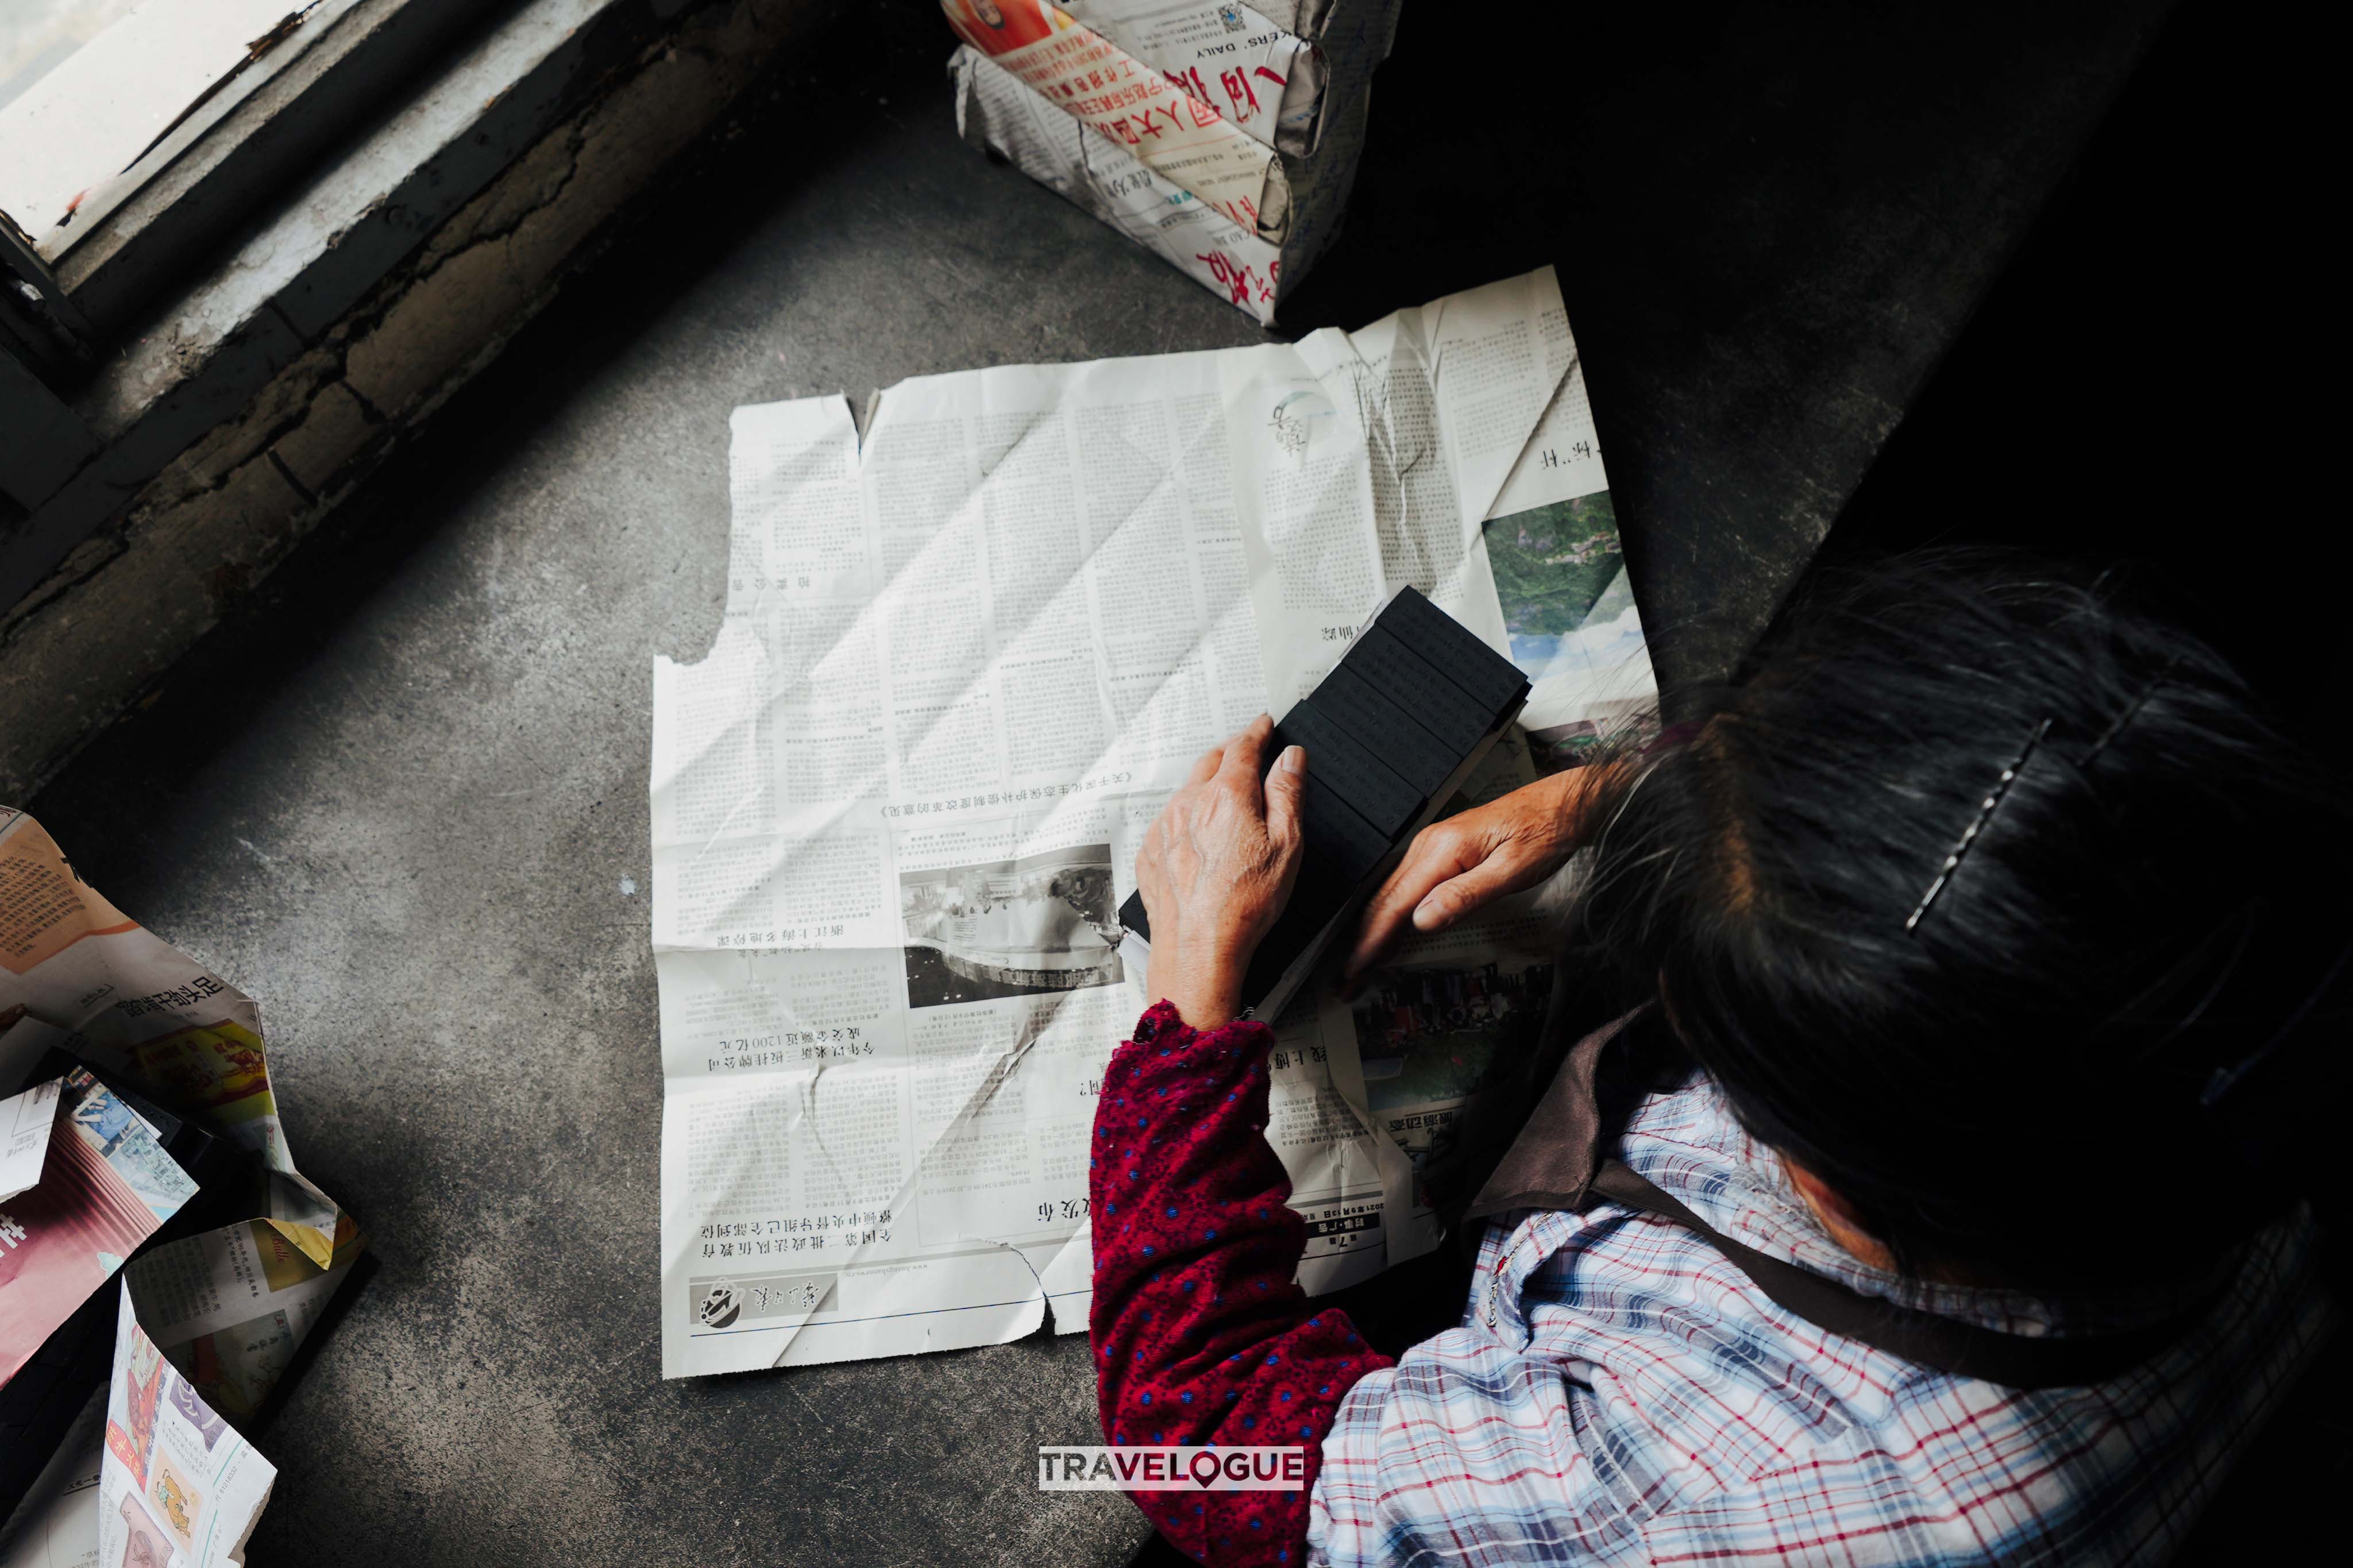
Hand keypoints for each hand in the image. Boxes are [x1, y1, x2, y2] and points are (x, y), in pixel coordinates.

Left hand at [1135, 716, 1304, 1027]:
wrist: (1199, 948)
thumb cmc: (1244, 904)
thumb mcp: (1287, 845)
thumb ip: (1288, 794)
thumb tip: (1291, 759)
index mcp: (1226, 796)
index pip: (1243, 748)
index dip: (1257, 732)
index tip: (1264, 724)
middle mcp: (1189, 804)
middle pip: (1211, 762)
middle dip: (1231, 752)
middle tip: (1247, 751)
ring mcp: (1165, 827)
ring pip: (1187, 790)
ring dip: (1206, 784)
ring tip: (1225, 796)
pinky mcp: (1151, 852)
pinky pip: (1170, 821)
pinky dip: (1187, 816)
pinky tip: (1200, 835)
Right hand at [1340, 762, 1616, 991]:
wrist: (1562, 804)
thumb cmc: (1545, 833)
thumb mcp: (1512, 871)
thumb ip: (1465, 896)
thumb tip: (1422, 921)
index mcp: (1444, 849)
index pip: (1396, 904)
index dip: (1371, 941)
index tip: (1353, 970)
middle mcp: (1429, 844)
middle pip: (1383, 899)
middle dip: (1362, 941)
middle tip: (1346, 978)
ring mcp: (1432, 845)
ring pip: (1390, 893)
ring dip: (1372, 929)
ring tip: (1360, 962)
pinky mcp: (1440, 849)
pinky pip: (1405, 885)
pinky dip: (1390, 912)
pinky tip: (1387, 931)